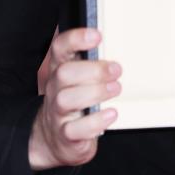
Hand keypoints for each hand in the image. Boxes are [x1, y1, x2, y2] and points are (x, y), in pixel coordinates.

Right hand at [28, 27, 121, 170]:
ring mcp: (57, 112)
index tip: (97, 35)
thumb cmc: (76, 101)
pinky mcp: (64, 135)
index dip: (76, 39)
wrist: (56, 138)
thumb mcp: (81, 78)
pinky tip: (111, 114)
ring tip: (115, 89)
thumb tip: (119, 48)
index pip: (60, 48)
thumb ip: (94, 63)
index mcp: (60, 69)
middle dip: (93, 70)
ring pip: (66, 99)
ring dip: (95, 92)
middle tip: (116, 70)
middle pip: (64, 73)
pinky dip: (95, 121)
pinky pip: (75, 129)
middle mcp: (55, 89)